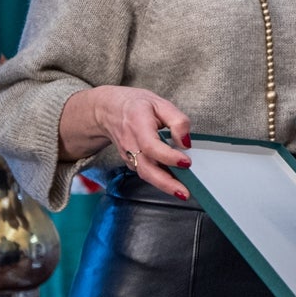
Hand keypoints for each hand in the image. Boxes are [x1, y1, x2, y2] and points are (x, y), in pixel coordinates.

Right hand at [60, 85, 193, 199]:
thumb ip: (177, 121)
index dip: (168, 156)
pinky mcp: (131, 162)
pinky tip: (174, 183)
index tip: (186, 162)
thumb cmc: (136, 105)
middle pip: (146, 168)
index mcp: (138, 125)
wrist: (109, 110)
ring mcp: (129, 155)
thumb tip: (186, 142)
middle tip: (184, 192)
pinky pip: (146, 173)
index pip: (151, 146)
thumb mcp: (160, 104)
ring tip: (183, 193)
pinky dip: (160, 180)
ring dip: (164, 186)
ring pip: (145, 174)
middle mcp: (131, 144)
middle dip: (166, 183)